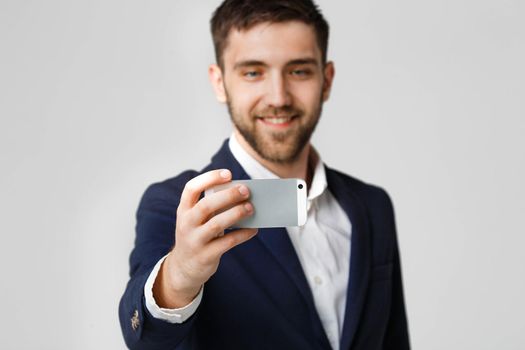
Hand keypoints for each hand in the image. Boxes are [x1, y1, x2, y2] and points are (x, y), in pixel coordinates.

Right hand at [153, 169, 256, 307]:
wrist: (184, 267)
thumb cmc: (197, 235)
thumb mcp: (196, 220)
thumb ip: (212, 207)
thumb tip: (242, 195)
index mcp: (184, 210)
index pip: (192, 188)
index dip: (209, 178)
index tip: (228, 173)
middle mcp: (186, 223)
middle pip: (206, 205)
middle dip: (228, 196)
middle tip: (246, 190)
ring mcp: (194, 241)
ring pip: (216, 224)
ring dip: (236, 214)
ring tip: (251, 207)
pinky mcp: (206, 256)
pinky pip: (227, 243)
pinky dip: (242, 234)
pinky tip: (254, 229)